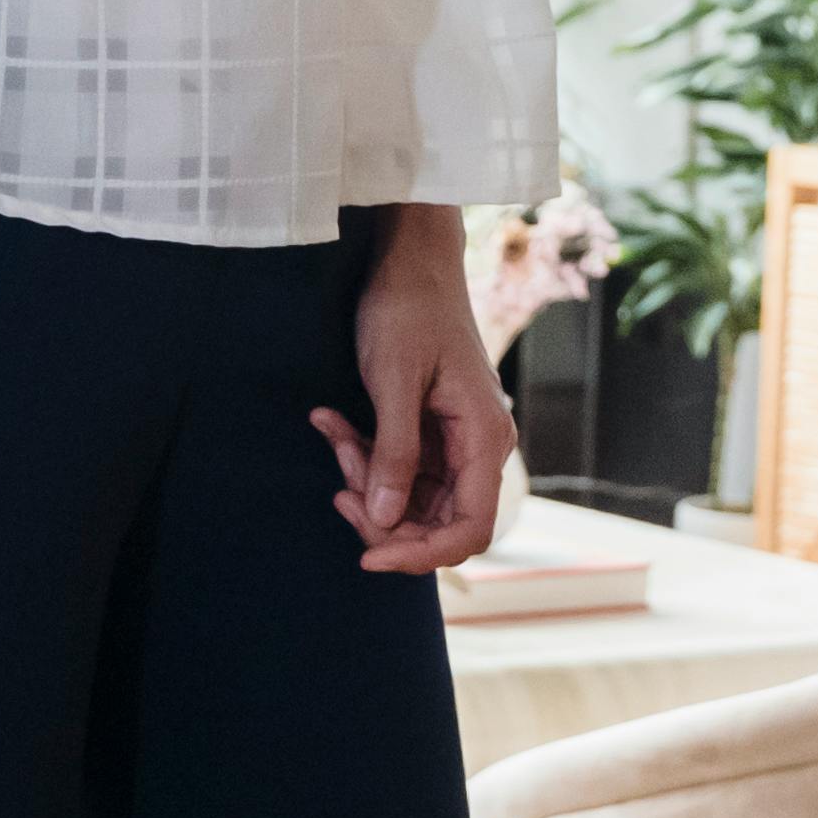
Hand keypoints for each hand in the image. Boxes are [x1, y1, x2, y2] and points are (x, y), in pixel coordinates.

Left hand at [321, 207, 512, 572]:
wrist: (410, 260)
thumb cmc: (408, 310)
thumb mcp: (393, 382)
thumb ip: (393, 456)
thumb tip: (384, 523)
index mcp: (484, 437)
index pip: (470, 529)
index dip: (422, 556)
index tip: (369, 557)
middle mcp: (479, 447)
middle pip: (437, 523)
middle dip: (382, 515)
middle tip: (337, 486)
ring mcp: (456, 441)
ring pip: (412, 499)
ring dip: (366, 480)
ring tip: (333, 434)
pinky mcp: (432, 432)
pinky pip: (400, 468)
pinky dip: (364, 457)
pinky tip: (333, 424)